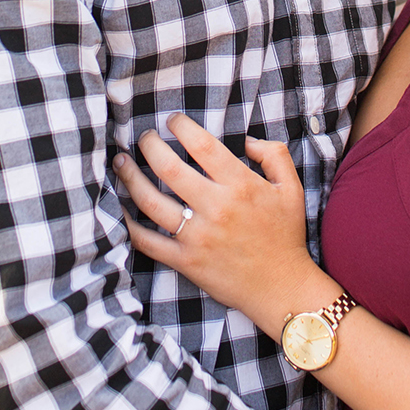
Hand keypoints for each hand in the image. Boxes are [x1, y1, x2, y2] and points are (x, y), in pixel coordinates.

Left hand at [114, 116, 330, 334]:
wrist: (281, 287)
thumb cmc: (285, 235)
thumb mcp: (291, 188)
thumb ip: (273, 154)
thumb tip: (246, 140)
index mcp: (241, 186)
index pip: (203, 146)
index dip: (182, 127)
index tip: (172, 121)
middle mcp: (216, 208)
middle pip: (169, 168)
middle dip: (150, 146)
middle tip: (145, 138)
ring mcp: (198, 237)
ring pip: (151, 202)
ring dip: (130, 178)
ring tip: (121, 163)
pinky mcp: (186, 261)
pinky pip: (148, 242)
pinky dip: (127, 225)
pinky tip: (117, 207)